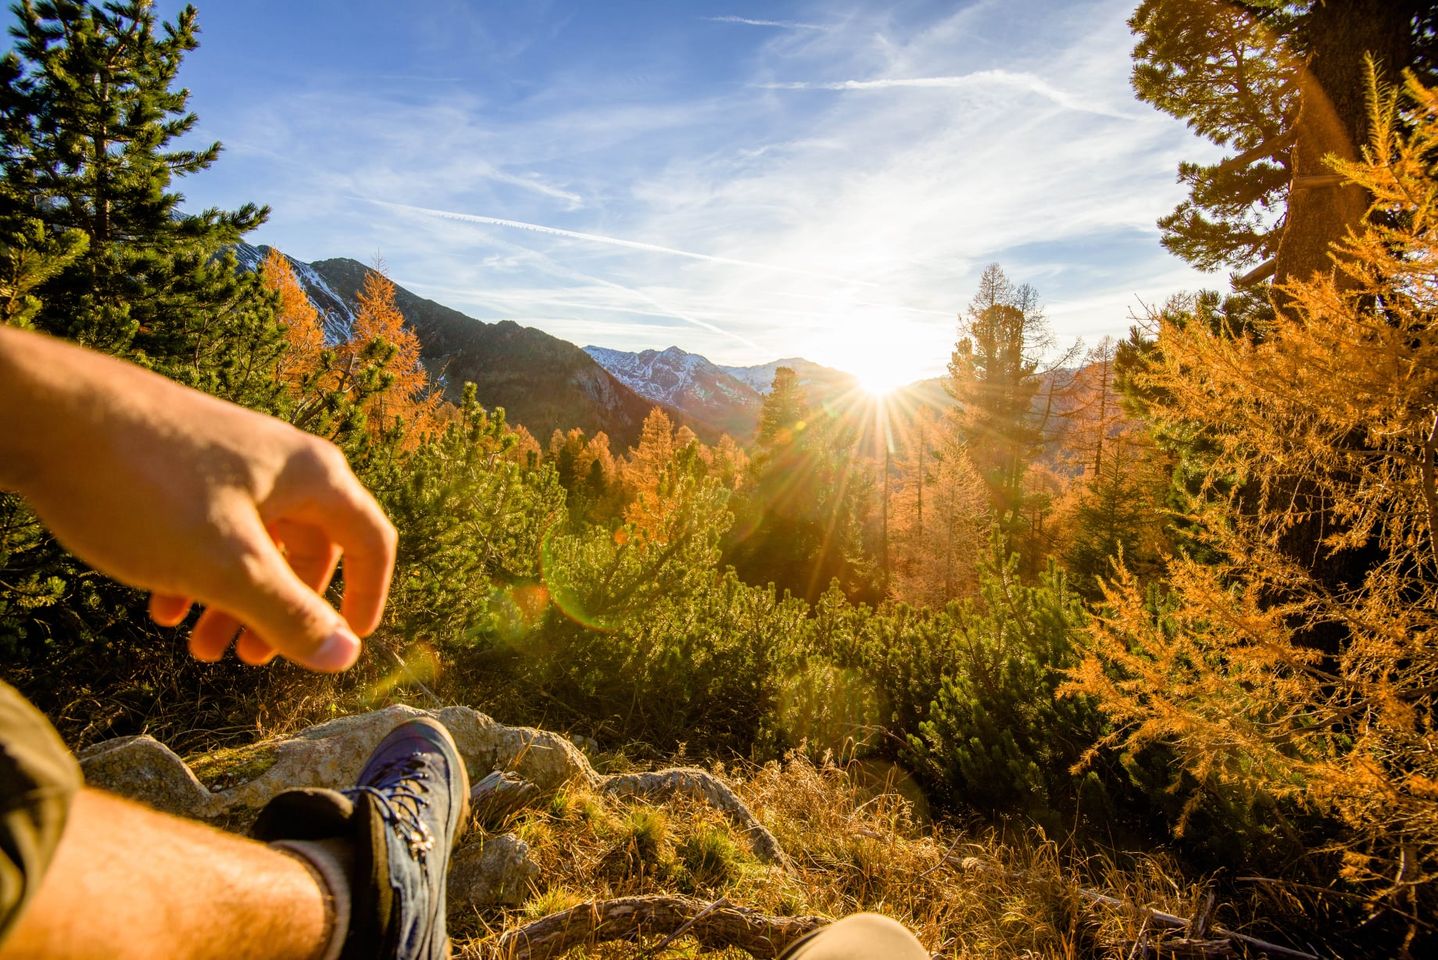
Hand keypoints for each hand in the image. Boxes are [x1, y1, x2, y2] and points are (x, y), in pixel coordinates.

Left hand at [0, 327, 396, 670]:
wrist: (44, 412)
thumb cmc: (146, 485)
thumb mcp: (226, 568)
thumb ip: (289, 616)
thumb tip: (343, 657)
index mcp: (311, 475)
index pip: (372, 540)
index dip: (368, 596)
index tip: (349, 642)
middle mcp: (278, 461)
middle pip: (308, 548)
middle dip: (281, 610)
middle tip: (249, 658)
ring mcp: (226, 458)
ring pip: (252, 543)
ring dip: (233, 600)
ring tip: (197, 647)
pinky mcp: (180, 462)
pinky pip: (207, 527)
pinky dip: (194, 571)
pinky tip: (160, 605)